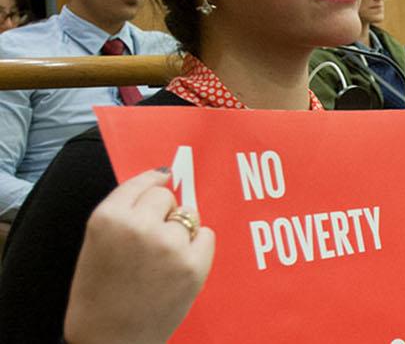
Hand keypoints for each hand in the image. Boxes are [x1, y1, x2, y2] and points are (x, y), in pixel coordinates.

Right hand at [65, 169, 214, 343]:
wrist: (110, 339)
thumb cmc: (100, 294)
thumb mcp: (96, 244)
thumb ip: (124, 212)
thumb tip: (163, 180)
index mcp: (108, 219)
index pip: (141, 183)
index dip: (153, 182)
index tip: (163, 178)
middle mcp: (140, 226)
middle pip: (166, 197)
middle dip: (163, 212)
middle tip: (152, 238)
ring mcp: (170, 245)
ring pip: (189, 215)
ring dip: (181, 229)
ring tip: (162, 257)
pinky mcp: (194, 265)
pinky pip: (207, 235)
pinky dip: (199, 245)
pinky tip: (179, 264)